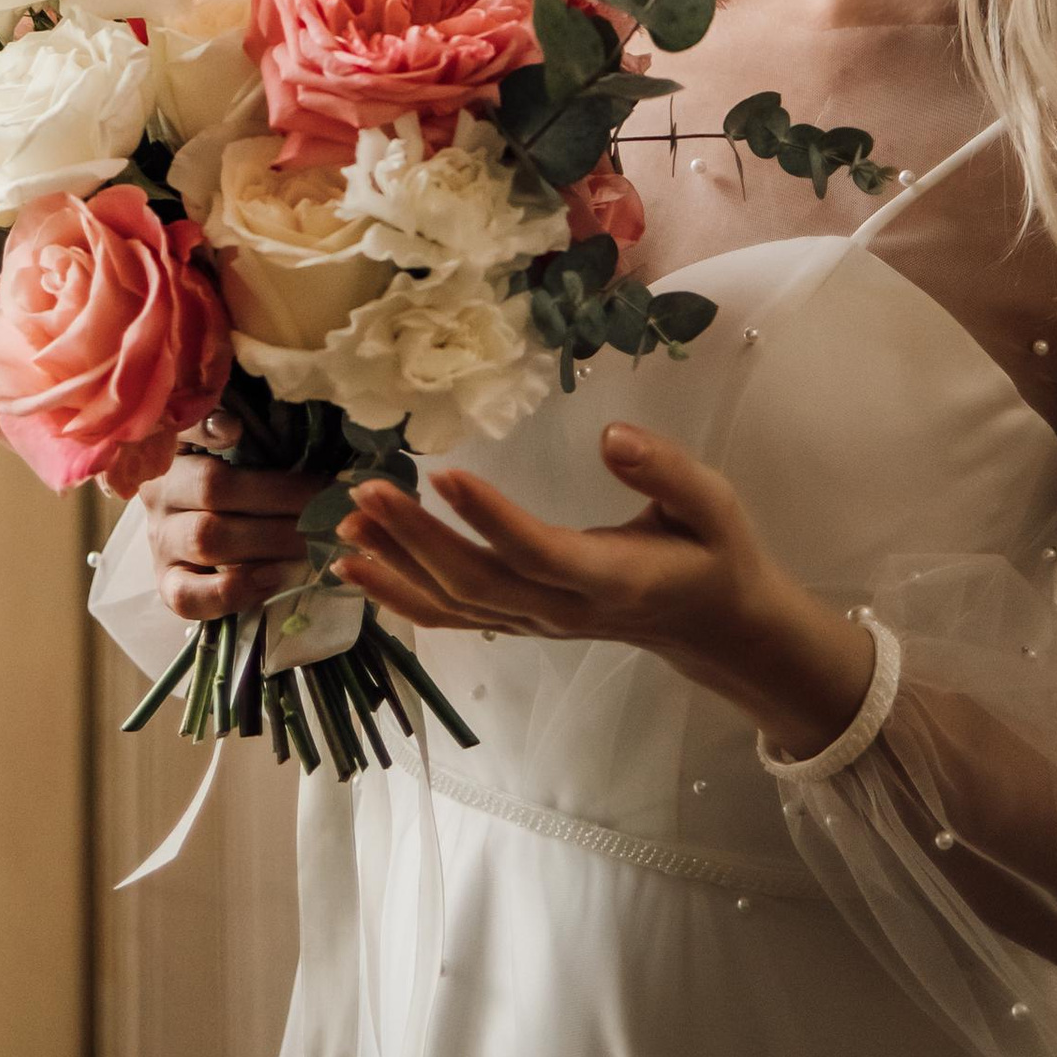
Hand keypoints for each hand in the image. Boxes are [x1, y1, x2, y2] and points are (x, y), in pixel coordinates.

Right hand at [137, 446, 325, 622]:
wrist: (207, 530)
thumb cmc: (238, 484)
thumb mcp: (243, 451)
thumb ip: (251, 437)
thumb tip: (237, 426)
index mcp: (176, 448)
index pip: (185, 430)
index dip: (206, 429)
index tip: (236, 428)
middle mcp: (160, 490)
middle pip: (213, 488)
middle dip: (282, 497)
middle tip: (327, 504)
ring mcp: (160, 539)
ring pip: (206, 539)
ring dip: (269, 541)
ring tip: (313, 543)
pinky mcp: (167, 582)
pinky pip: (188, 596)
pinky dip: (233, 591)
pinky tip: (272, 579)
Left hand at [333, 424, 874, 759]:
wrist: (711, 621)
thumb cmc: (710, 551)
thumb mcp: (711, 503)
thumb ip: (666, 471)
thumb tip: (611, 434)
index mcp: (610, 577)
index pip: (539, 552)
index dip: (491, 519)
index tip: (444, 474)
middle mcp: (562, 609)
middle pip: (478, 582)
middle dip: (417, 540)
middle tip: (367, 490)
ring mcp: (535, 622)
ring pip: (455, 605)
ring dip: (396, 568)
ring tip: (345, 526)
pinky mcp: (519, 620)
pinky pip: (453, 617)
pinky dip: (402, 596)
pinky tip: (359, 568)